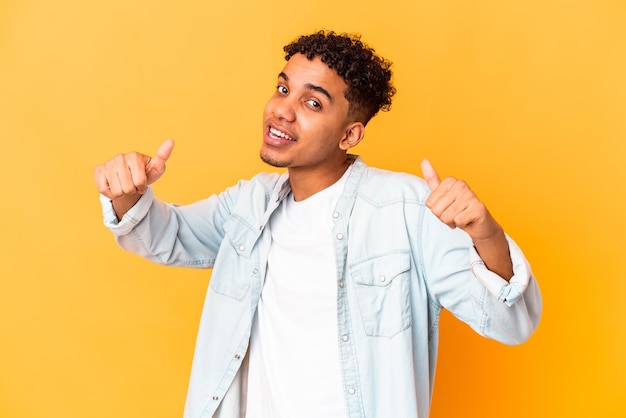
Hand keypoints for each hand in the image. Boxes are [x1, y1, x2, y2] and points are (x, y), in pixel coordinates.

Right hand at [94, 139, 174, 199]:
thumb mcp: (156, 168)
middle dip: (132, 190)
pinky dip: (110, 193)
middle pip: (128, 188)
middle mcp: (120, 157)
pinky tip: (114, 185)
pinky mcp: (98, 171)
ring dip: (122, 192)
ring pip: (117, 191)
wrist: (128, 178)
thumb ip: (163, 156)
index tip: (142, 182)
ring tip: (124, 184)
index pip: (140, 182)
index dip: (142, 187)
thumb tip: (171, 141)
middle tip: (132, 184)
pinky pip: (104, 190)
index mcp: (134, 156)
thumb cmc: (144, 174)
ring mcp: (108, 163)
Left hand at [421, 158, 512, 278]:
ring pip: (446, 217)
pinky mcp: (479, 208)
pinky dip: (462, 225)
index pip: (429, 204)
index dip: (437, 211)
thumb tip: (424, 160)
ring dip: (453, 222)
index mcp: (451, 181)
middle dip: (443, 217)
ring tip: (462, 217)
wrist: (479, 224)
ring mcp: (471, 195)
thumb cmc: (459, 210)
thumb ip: (432, 179)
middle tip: (455, 214)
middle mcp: (461, 185)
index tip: (448, 208)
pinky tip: (468, 221)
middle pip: (436, 210)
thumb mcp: (443, 195)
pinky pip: (458, 221)